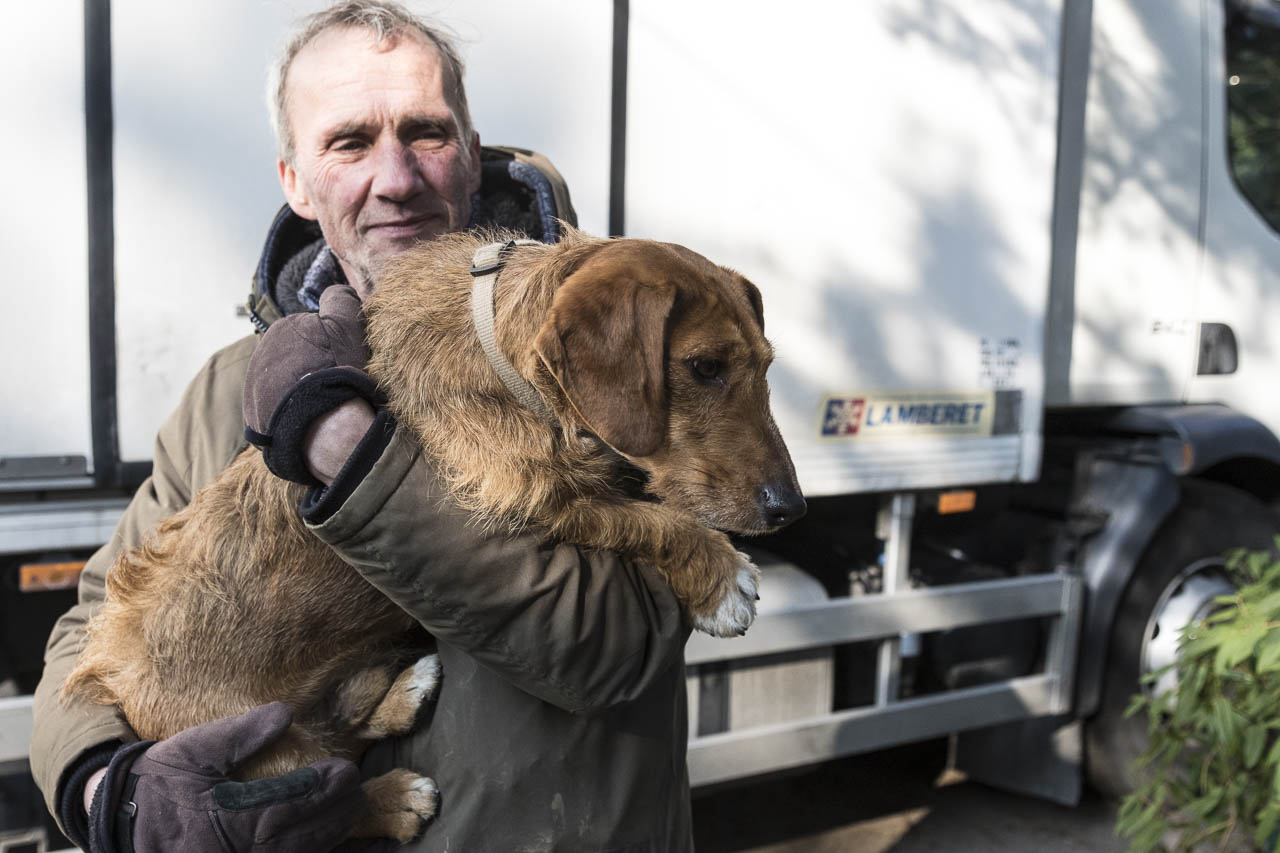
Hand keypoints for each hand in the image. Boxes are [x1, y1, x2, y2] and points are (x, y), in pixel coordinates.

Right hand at [88, 703, 361, 852]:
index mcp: (228, 818)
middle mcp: (237, 849)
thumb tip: (284, 714)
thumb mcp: (195, 749)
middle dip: (333, 813)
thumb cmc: (162, 780)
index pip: (288, 804)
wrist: (123, 818)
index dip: (321, 788)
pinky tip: (324, 839)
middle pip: (298, 835)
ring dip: (327, 834)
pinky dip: (305, 850)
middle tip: (358, 793)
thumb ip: (241, 733)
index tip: (345, 771)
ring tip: (351, 812)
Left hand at [243, 285, 380, 484]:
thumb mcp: (348, 325)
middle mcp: (261, 353)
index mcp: (282, 328)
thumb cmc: (339, 372)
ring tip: (324, 405)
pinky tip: (310, 419)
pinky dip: (292, 411)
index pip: (311, 331)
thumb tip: (334, 292)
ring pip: (286, 383)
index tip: (345, 362)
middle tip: (336, 383)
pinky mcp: (254, 415)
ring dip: (302, 390)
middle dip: (314, 367)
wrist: (325, 426)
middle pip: (297, 357)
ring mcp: (254, 386)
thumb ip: (339, 299)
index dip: (333, 346)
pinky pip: (277, 408)